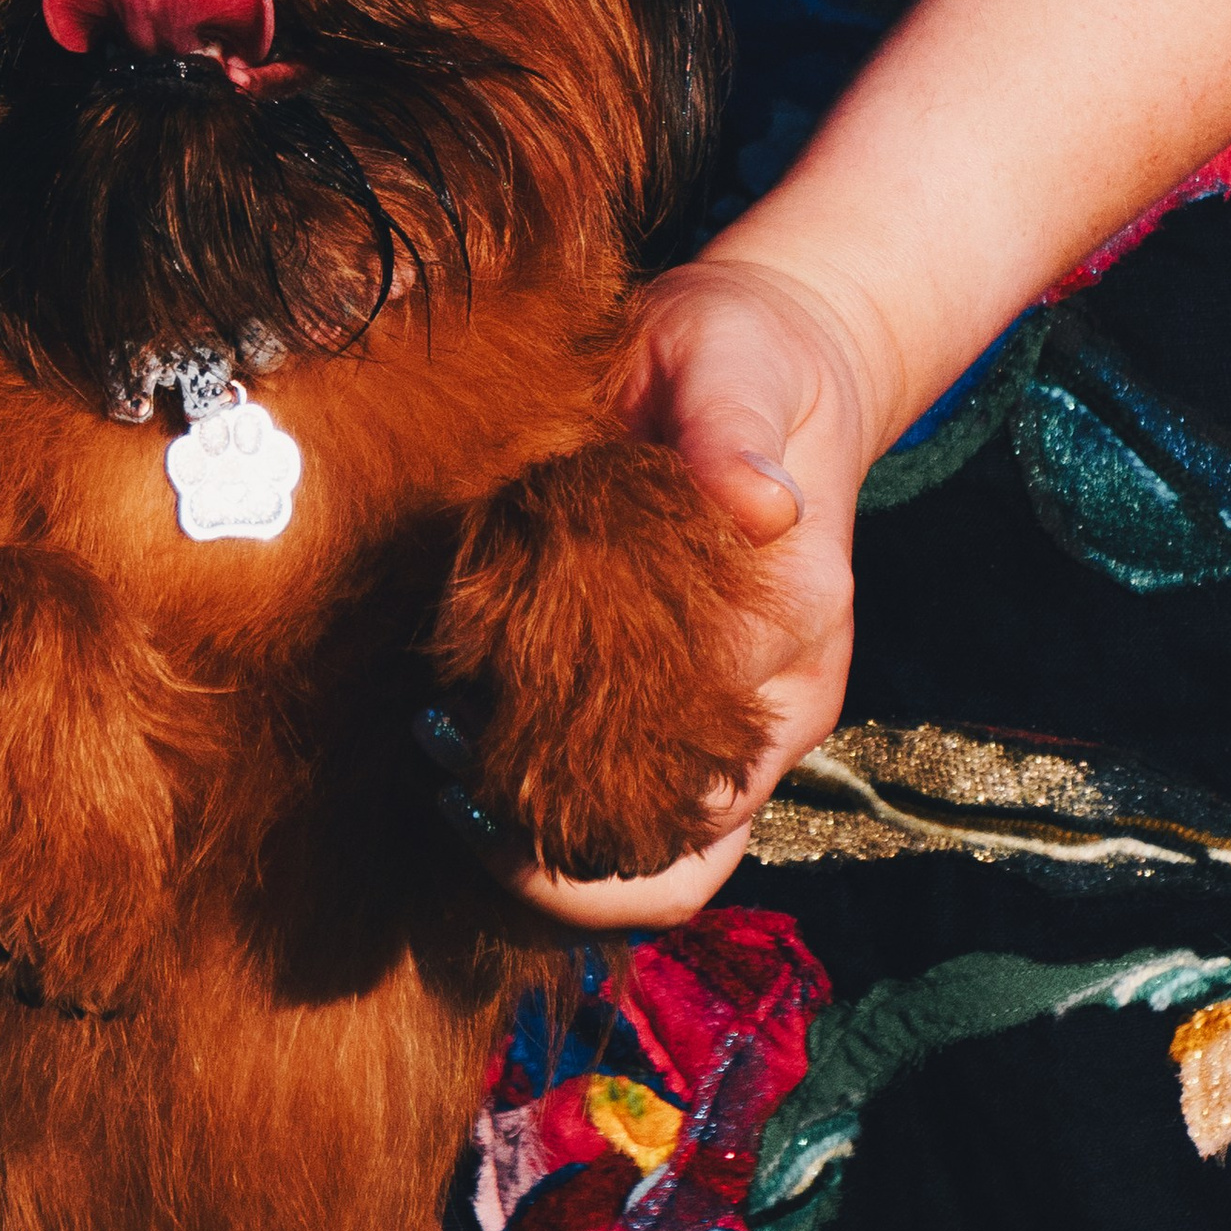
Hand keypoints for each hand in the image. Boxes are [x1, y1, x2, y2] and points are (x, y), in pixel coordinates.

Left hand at [432, 249, 893, 929]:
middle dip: (542, 850)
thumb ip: (733, 430)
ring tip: (438, 760)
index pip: (696, 762)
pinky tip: (464, 752)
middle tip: (435, 765)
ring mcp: (746, 733)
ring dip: (539, 854)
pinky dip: (548, 830)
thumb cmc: (737, 357)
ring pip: (656, 873)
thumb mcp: (728, 363)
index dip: (574, 763)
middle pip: (674, 862)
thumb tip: (759, 505)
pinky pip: (637, 834)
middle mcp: (780, 707)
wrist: (777, 358)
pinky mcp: (702, 727)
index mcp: (795, 630)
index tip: (460, 714)